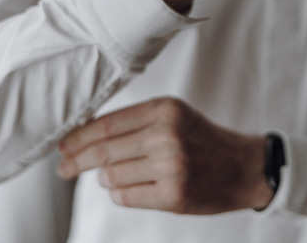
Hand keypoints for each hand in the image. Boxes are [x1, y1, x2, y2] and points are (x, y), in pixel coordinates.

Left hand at [57, 97, 272, 213]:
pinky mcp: (174, 196)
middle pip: (103, 151)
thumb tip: (84, 136)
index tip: (63, 146)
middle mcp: (167, 135)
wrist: (244, 167)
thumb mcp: (175, 116)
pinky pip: (126, 197)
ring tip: (122, 175)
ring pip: (111, 177)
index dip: (77, 137)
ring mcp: (171, 167)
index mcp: (165, 110)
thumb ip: (135, 122)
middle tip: (64, 168)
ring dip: (108, 179)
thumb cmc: (204, 141)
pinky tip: (135, 187)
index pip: (106, 124)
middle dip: (77, 161)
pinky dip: (122, 194)